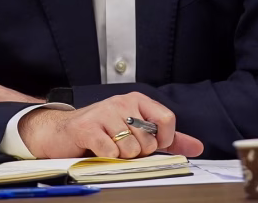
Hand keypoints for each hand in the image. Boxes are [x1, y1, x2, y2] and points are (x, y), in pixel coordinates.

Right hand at [19, 91, 203, 159]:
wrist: (60, 132)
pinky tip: (98, 150)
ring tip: (108, 147)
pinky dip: (106, 157)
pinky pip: (110, 151)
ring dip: (120, 156)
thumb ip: (168, 139)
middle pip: (147, 139)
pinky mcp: (87, 127)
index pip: (167, 119)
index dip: (165, 139)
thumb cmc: (101, 131)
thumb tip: (197, 147)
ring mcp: (103, 113)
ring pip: (130, 148)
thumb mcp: (136, 131)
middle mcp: (121, 102)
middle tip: (121, 145)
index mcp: (136, 101)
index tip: (155, 145)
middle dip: (137, 151)